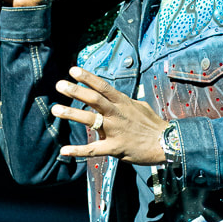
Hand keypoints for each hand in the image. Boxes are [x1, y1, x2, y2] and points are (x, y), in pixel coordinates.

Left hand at [52, 67, 167, 165]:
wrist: (167, 144)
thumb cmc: (154, 126)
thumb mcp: (142, 108)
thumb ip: (128, 103)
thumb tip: (124, 97)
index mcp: (123, 103)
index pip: (103, 86)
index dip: (87, 77)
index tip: (73, 70)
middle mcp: (117, 114)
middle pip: (93, 99)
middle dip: (75, 91)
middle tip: (59, 85)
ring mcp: (115, 130)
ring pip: (90, 119)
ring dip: (71, 114)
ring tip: (55, 110)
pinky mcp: (115, 147)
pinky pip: (94, 149)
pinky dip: (78, 151)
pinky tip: (64, 150)